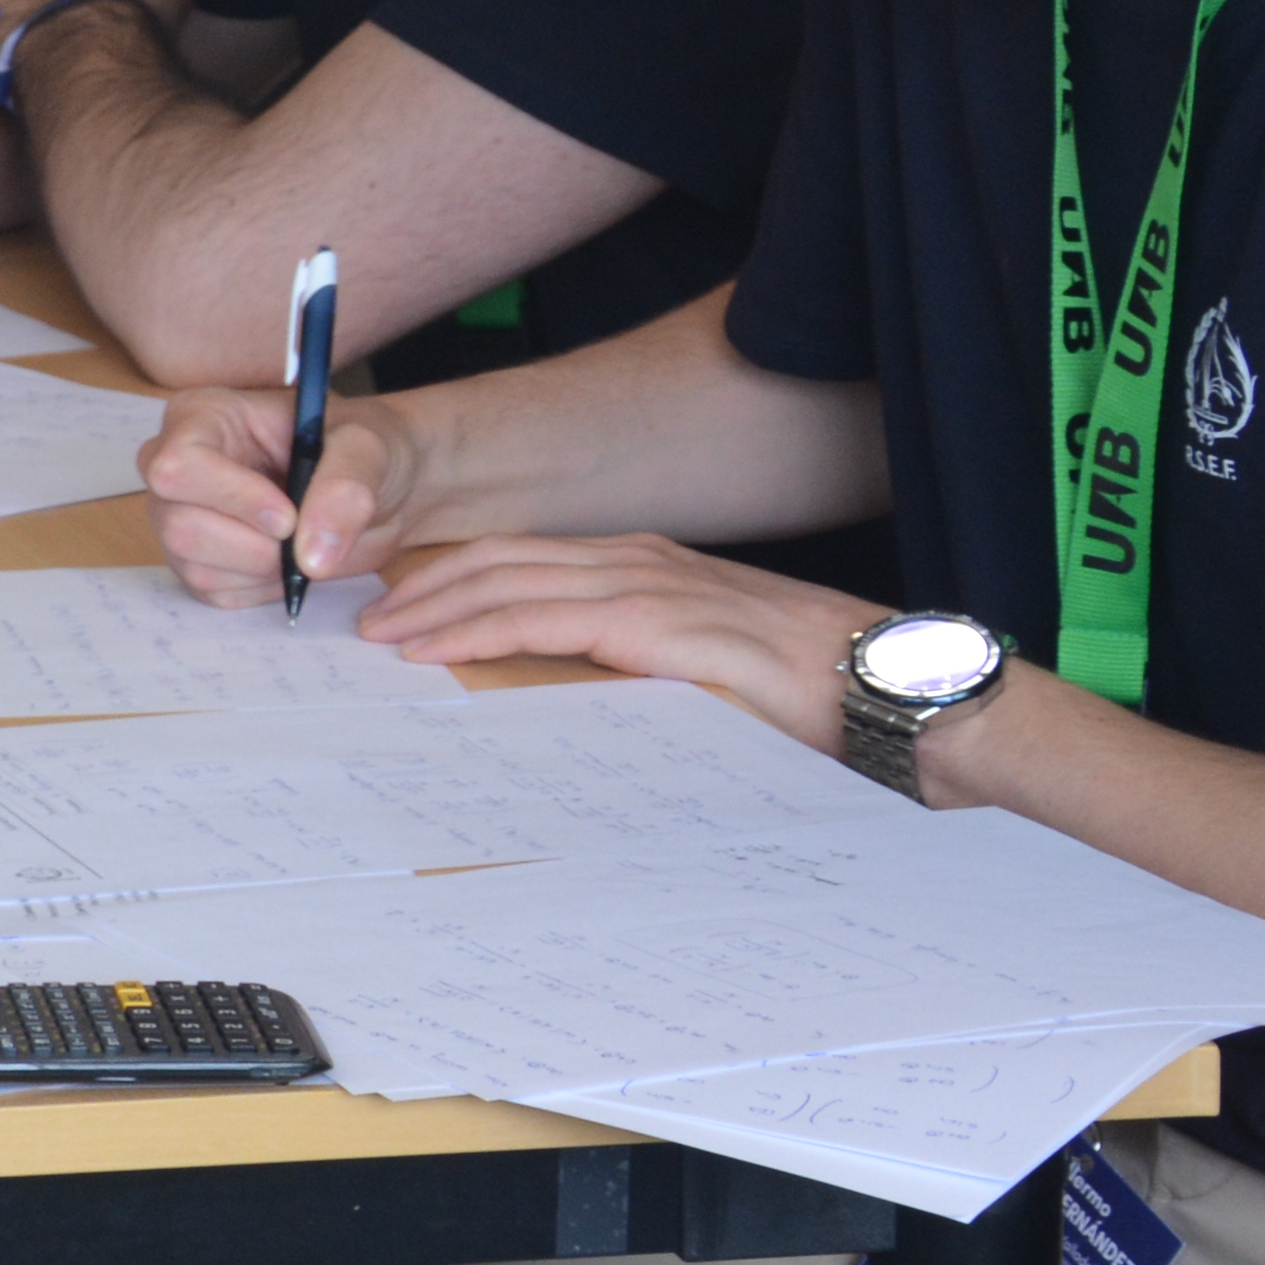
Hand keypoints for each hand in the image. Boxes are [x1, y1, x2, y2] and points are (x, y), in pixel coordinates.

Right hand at [140, 380, 418, 609]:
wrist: (378, 489)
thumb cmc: (364, 450)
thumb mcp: (369, 449)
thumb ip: (345, 489)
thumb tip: (314, 555)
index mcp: (204, 417)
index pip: (178, 465)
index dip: (231, 497)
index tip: (288, 517)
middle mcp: (178, 467)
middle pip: (178, 523)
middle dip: (251, 543)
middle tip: (301, 534)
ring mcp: (179, 516)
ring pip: (192, 563)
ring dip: (260, 566)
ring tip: (299, 541)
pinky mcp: (195, 562)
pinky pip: (212, 592)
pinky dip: (260, 586)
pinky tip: (286, 558)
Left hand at [357, 532, 877, 755]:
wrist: (897, 694)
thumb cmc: (815, 697)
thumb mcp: (710, 675)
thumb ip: (648, 671)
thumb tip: (582, 706)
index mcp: (653, 573)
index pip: (530, 561)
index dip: (457, 579)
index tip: (400, 609)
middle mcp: (645, 565)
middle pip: (504, 558)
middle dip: (426, 585)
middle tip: (367, 620)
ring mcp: (654, 588)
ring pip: (513, 579)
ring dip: (436, 603)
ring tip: (382, 633)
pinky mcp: (664, 624)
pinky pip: (549, 617)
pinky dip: (481, 624)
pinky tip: (434, 646)